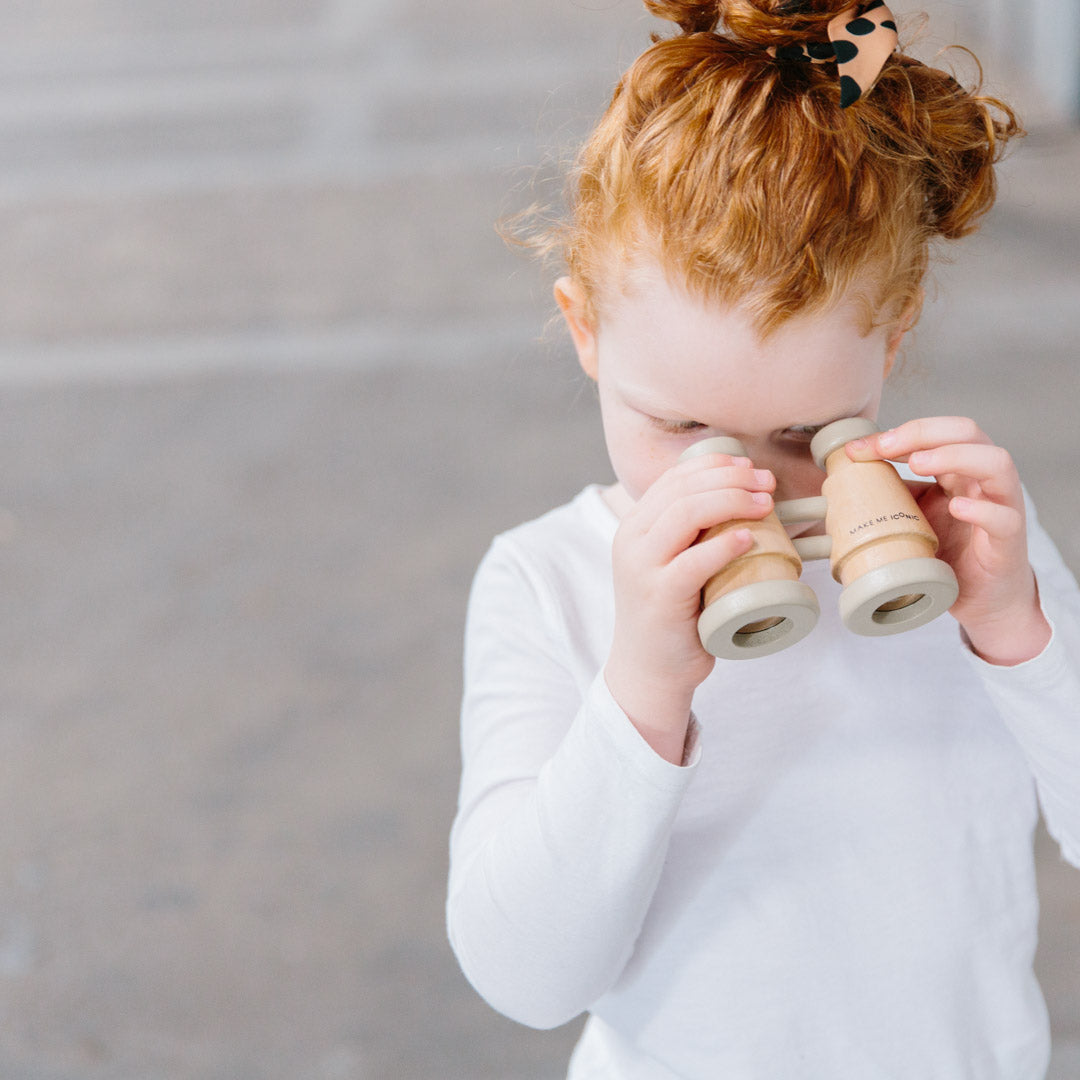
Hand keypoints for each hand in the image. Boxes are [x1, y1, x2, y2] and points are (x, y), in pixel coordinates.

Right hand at [605, 452, 775, 761]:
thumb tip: (743, 497)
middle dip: (731, 478)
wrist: (648, 668)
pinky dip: (724, 544)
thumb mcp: (673, 562)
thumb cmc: (672, 614)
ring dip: (732, 501)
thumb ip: (691, 533)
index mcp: (634, 526)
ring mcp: (642, 567)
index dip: (715, 464)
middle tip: (767, 483)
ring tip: (766, 504)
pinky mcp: (659, 596)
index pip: (673, 478)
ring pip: (686, 514)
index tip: (750, 467)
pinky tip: (749, 538)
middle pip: (683, 489)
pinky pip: (693, 561)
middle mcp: (631, 540)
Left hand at [846, 417, 1050, 664]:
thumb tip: (847, 480)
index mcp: (958, 471)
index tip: (857, 449)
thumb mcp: (913, 517)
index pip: (936, 434)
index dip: (898, 434)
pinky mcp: (1009, 541)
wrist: (980, 599)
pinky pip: (1004, 518)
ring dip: (954, 456)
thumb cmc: (950, 553)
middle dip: (923, 432)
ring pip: (996, 463)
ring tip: (918, 464)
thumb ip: (893, 494)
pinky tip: (957, 508)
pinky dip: (982, 509)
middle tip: (886, 447)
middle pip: (968, 433)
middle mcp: (982, 481)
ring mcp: (1001, 507)